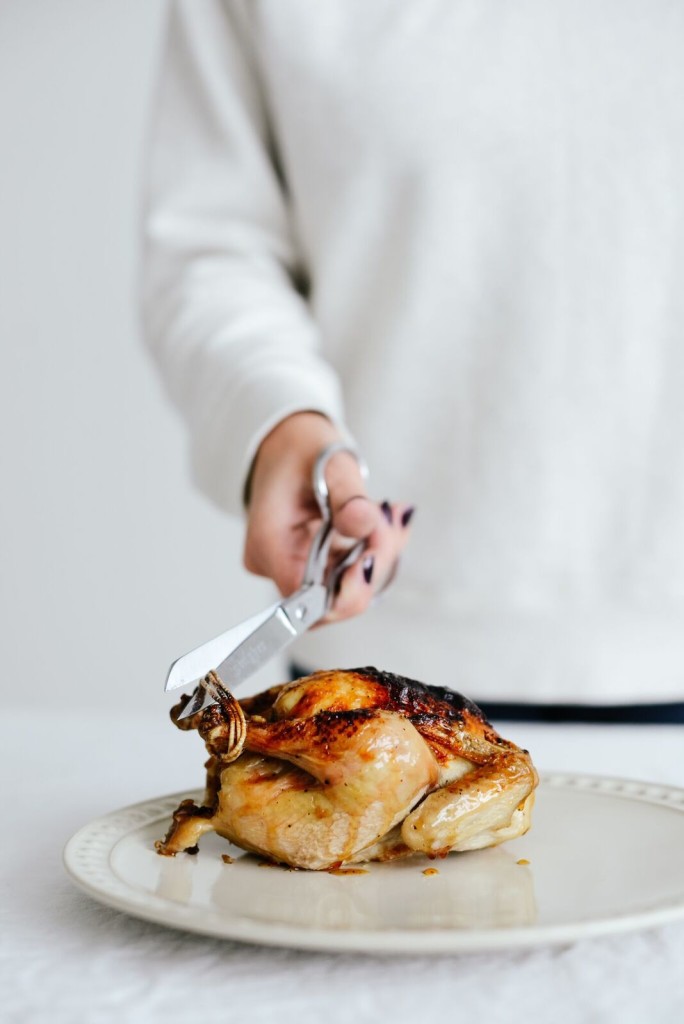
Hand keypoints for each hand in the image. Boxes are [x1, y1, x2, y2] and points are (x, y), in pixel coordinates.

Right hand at [243, 412, 413, 622]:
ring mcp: (289, 568)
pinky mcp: (307, 567)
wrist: (290, 444)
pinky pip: (345, 578)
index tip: (374, 554)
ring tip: (387, 517)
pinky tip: (380, 524)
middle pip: (331, 600)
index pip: (307, 599)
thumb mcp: (330, 463)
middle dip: (371, 568)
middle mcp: (273, 564)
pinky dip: (370, 554)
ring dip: (376, 558)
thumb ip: (348, 496)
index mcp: (269, 542)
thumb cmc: (302, 450)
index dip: (348, 589)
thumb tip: (363, 523)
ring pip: (343, 591)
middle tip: (390, 523)